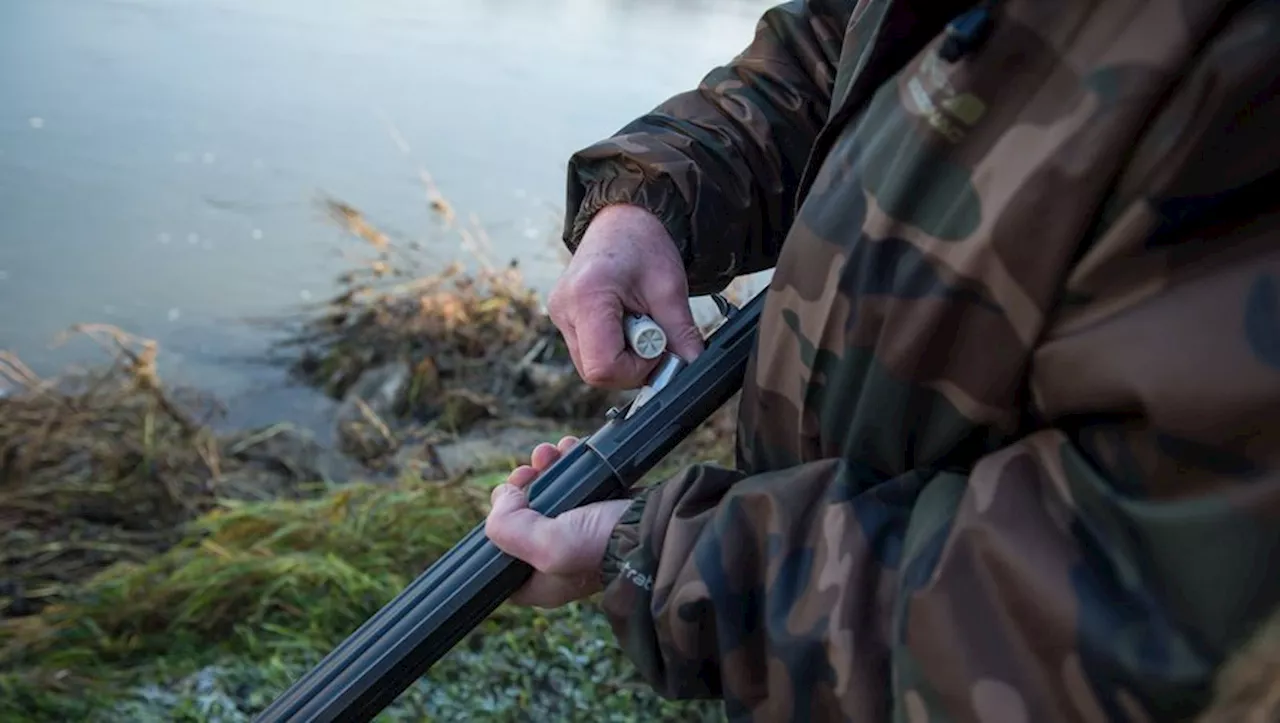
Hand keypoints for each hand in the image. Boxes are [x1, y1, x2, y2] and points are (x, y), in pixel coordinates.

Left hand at [484, 435, 630, 607]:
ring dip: (545, 468)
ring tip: (550, 453)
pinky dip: (567, 464)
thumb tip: (503, 498)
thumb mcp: (549, 545)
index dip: (496, 525)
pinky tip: (569, 449)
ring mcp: (578, 533)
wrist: (656, 527)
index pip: (499, 558)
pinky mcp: (596, 510)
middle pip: (522, 518)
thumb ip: (510, 528)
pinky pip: (572, 484)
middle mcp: (556, 558)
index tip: (505, 499)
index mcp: (540, 581)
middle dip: (523, 487)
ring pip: (547, 496)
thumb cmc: (604, 546)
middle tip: (528, 471)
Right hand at [548, 204, 703, 388]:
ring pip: (593, 367)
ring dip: (624, 357)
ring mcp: (560, 317)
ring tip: (640, 323)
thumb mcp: (670, 288)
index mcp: (587, 297)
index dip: (637, 368)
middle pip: (597, 372)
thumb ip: (681, 333)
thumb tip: (691, 367)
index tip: (658, 346)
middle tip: (653, 333)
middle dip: (633, 364)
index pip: (604, 367)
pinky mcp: (565, 321)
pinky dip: (615, 348)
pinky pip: (590, 353)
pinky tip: (626, 324)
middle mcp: (564, 310)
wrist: (623, 221)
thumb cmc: (643, 245)